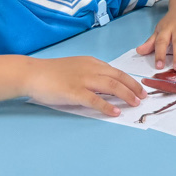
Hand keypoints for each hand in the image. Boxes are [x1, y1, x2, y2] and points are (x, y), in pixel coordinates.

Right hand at [25, 56, 146, 116]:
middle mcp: (91, 69)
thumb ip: (91, 74)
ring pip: (111, 86)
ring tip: (135, 104)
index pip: (116, 71)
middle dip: (133, 87)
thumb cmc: (51, 73)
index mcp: (92, 63)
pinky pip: (94, 100)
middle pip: (118, 77)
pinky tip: (115, 112)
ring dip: (126, 95)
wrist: (32, 73)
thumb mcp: (76, 67)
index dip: (130, 80)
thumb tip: (106, 86)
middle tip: (143, 97)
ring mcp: (83, 80)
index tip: (139, 88)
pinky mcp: (74, 92)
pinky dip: (107, 106)